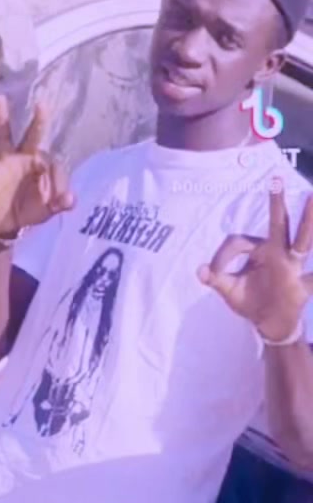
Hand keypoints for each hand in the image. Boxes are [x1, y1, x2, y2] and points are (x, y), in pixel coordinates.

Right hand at [0, 96, 73, 237]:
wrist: (7, 224)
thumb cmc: (31, 210)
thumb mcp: (48, 209)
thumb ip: (60, 202)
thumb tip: (70, 199)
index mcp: (41, 166)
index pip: (52, 163)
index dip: (58, 179)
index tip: (62, 198)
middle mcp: (24, 158)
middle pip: (32, 137)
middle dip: (38, 122)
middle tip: (42, 104)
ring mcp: (6, 162)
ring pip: (5, 137)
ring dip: (2, 120)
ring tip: (0, 99)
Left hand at [198, 184, 312, 341]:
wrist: (270, 324)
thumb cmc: (250, 301)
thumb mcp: (229, 290)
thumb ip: (216, 279)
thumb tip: (200, 271)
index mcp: (258, 250)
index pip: (239, 242)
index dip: (222, 255)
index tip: (212, 272)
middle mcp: (277, 252)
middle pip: (278, 223)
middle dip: (277, 202)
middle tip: (275, 178)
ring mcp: (291, 266)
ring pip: (302, 240)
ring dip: (307, 221)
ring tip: (312, 196)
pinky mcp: (301, 285)